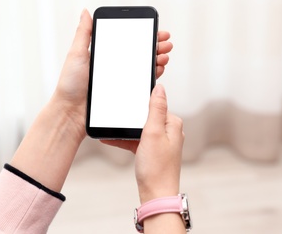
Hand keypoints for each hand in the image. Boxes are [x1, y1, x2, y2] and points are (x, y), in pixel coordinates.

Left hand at [52, 9, 173, 141]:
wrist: (71, 112)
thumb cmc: (70, 85)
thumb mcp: (76, 54)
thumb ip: (84, 34)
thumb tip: (86, 12)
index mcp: (104, 55)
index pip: (128, 41)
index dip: (143, 35)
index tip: (156, 30)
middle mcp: (114, 66)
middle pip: (139, 53)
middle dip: (155, 46)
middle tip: (166, 43)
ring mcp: (119, 80)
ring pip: (143, 67)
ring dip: (156, 59)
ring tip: (164, 56)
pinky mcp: (123, 93)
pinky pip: (141, 83)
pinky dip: (152, 75)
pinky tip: (158, 69)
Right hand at [101, 84, 183, 203]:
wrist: (156, 194)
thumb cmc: (156, 167)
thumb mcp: (153, 132)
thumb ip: (156, 108)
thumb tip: (160, 87)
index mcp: (172, 124)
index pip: (155, 105)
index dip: (139, 104)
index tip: (126, 102)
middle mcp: (169, 132)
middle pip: (146, 117)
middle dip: (129, 118)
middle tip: (114, 118)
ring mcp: (161, 142)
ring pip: (139, 129)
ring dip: (125, 130)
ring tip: (109, 131)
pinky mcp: (153, 151)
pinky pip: (137, 141)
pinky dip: (125, 140)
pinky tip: (110, 139)